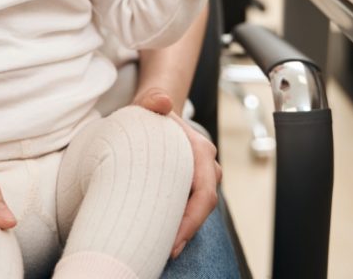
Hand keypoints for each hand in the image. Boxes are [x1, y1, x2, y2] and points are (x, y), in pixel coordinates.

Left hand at [132, 86, 220, 259]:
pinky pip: (189, 206)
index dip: (192, 219)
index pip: (204, 192)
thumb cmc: (150, 111)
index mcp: (199, 150)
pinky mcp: (190, 184)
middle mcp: (206, 166)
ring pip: (198, 208)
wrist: (153, 111)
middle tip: (166, 252)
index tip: (174, 240)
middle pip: (204, 206)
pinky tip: (160, 234)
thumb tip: (162, 101)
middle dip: (187, 231)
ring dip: (183, 227)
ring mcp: (200, 177)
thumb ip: (152, 99)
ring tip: (162, 247)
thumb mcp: (147, 103)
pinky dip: (178, 220)